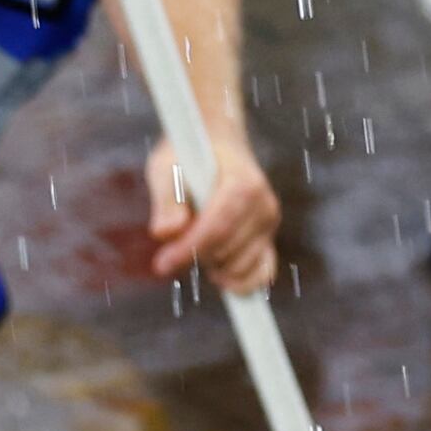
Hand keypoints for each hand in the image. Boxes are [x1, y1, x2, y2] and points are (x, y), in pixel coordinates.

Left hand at [147, 140, 279, 293]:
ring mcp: (269, 225)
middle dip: (196, 256)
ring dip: (213, 266)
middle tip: (173, 247)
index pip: (219, 227)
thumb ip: (166, 200)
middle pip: (227, 251)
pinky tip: (218, 274)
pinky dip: (240, 283)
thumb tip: (166, 233)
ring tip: (196, 245)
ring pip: (240, 267)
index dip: (190, 249)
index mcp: (243, 184)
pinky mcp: (268, 240)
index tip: (161, 264)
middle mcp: (264, 206)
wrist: (218, 147)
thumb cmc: (190, 157)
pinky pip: (261, 275)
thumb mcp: (166, 167)